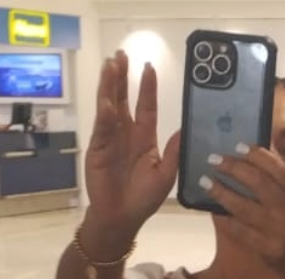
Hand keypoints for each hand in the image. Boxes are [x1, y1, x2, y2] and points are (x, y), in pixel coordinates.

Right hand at [83, 50, 180, 243]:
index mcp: (144, 138)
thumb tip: (187, 127)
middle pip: (123, 99)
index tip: (148, 67)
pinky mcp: (98, 149)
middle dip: (122, 77)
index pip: (146, 106)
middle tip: (121, 55)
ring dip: (109, 86)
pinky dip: (104, 115)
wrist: (123, 217)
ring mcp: (110, 140)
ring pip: (109, 107)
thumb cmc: (144, 198)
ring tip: (110, 65)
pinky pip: (102, 128)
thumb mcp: (167, 173)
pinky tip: (107, 101)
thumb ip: (175, 150)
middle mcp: (126, 134)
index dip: (147, 87)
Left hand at [201, 144, 284, 278]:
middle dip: (234, 168)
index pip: (277, 168)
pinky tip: (212, 209)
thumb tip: (246, 156)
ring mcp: (278, 230)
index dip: (257, 155)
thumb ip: (274, 180)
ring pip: (245, 207)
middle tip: (214, 160)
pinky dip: (223, 218)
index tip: (238, 146)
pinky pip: (239, 230)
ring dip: (222, 192)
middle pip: (259, 183)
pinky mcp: (266, 247)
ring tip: (206, 182)